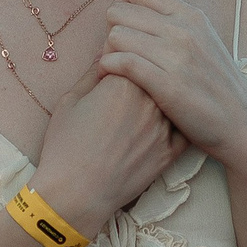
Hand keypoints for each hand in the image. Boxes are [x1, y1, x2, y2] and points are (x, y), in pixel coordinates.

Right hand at [31, 65, 183, 236]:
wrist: (76, 193)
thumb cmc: (66, 145)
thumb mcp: (71, 100)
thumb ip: (93, 72)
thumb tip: (107, 55)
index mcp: (125, 81)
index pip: (132, 53)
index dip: (120, 53)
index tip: (113, 59)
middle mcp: (151, 99)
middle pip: (154, 74)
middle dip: (142, 74)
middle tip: (125, 85)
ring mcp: (164, 127)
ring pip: (170, 99)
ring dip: (160, 96)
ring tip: (139, 108)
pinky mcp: (170, 152)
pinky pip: (181, 129)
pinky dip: (175, 123)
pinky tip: (160, 124)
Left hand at [97, 0, 246, 168]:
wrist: (243, 123)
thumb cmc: (220, 85)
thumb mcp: (206, 38)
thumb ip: (183, 14)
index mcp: (191, 15)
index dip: (123, 6)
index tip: (126, 27)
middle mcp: (183, 30)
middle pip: (120, 11)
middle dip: (111, 30)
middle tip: (116, 51)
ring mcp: (176, 57)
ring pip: (117, 36)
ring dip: (108, 51)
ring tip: (113, 67)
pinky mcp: (167, 85)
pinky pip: (123, 63)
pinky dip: (108, 69)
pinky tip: (111, 78)